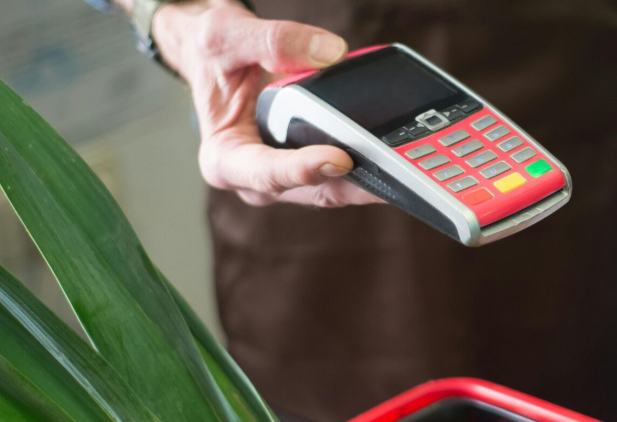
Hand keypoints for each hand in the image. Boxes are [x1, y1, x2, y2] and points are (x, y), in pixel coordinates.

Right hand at [152, 0, 378, 207]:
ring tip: (404, 168)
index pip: (266, 173)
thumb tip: (331, 52)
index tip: (339, 158)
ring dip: (368, 181)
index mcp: (225, 159)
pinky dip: (368, 166)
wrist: (215, 59)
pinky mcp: (309, 168)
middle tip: (391, 170)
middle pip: (311, 190)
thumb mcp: (227, 36)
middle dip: (351, 182)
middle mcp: (255, 179)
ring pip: (334, 189)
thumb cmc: (213, 54)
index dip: (303, 170)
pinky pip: (343, 176)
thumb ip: (274, 40)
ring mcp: (285, 179)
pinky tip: (394, 155)